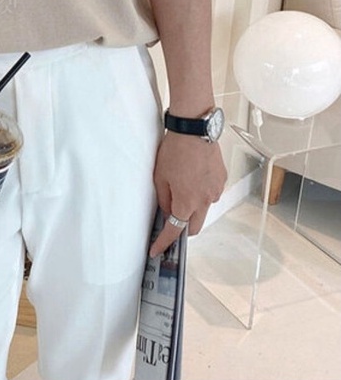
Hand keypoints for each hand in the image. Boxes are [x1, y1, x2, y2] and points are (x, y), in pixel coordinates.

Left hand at [150, 131, 226, 256]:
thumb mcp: (160, 176)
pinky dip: (200, 192)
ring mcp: (216, 190)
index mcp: (187, 202)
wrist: (195, 129)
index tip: (157, 250)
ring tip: (180, 185)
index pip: (175, 230)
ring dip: (192, 206)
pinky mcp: (222, 180)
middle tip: (169, 221)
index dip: (164, 242)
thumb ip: (164, 199)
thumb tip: (167, 212)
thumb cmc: (175, 149)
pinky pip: (210, 193)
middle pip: (194, 226)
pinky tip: (192, 176)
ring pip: (203, 209)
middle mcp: (205, 200)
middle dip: (181, 229)